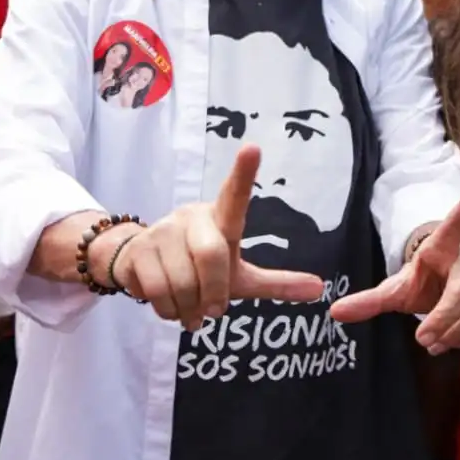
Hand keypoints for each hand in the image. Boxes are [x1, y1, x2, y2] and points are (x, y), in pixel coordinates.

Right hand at [112, 146, 324, 329]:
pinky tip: (171, 307)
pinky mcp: (138, 250)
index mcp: (220, 218)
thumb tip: (321, 288)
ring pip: (182, 283)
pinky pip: (157, 292)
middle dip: (214, 293)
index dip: (243, 174)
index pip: (234, 195)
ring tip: (190, 308)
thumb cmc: (201, 268)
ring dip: (190, 308)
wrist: (141, 265)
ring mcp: (162, 231)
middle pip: (211, 256)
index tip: (252, 147)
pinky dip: (169, 311)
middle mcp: (191, 217)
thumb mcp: (240, 277)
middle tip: (214, 310)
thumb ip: (276, 283)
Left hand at [328, 182, 459, 353]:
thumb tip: (334, 311)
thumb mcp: (393, 290)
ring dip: (454, 334)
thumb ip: (368, 301)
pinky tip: (449, 342)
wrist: (441, 290)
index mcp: (441, 246)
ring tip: (432, 342)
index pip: (455, 224)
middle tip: (421, 338)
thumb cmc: (419, 283)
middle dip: (443, 319)